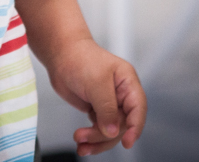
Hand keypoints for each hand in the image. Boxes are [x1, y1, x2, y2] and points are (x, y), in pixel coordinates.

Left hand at [44, 37, 146, 155]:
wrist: (60, 56)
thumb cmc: (80, 58)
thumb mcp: (96, 83)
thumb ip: (106, 108)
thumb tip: (113, 131)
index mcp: (127, 82)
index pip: (138, 108)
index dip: (135, 127)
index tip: (127, 142)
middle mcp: (121, 94)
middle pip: (122, 124)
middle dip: (105, 134)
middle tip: (86, 137)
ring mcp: (109, 103)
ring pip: (110, 130)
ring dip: (96, 140)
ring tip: (81, 143)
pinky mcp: (97, 110)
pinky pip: (99, 129)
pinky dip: (91, 137)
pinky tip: (82, 141)